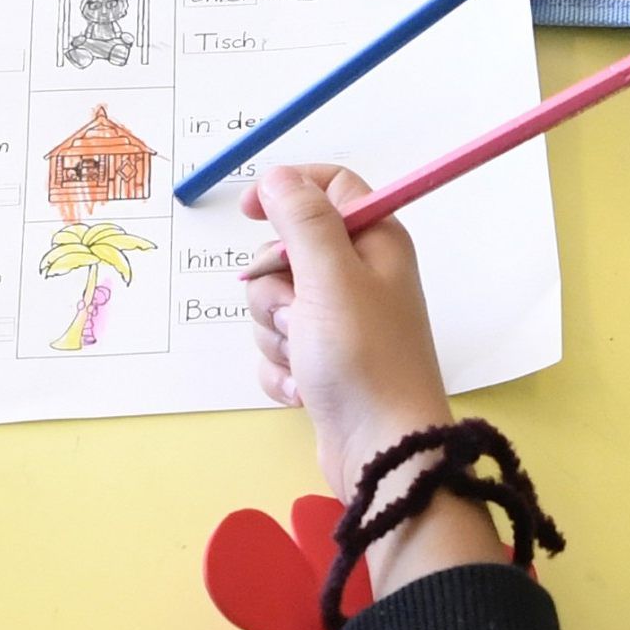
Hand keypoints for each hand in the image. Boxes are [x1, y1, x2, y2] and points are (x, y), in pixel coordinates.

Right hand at [245, 164, 456, 483]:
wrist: (382, 452)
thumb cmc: (363, 358)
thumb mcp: (330, 277)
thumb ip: (301, 220)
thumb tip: (277, 177)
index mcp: (376, 242)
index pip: (331, 186)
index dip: (287, 191)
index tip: (247, 212)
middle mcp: (361, 276)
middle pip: (288, 251)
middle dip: (273, 285)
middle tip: (296, 313)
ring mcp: (341, 323)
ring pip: (274, 303)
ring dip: (275, 333)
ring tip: (306, 359)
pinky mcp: (323, 363)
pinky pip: (277, 347)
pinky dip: (281, 368)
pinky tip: (304, 389)